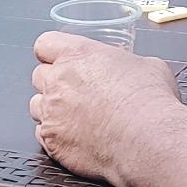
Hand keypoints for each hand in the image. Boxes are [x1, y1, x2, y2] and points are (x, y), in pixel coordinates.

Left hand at [29, 32, 185, 184]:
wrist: (148, 141)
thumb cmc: (150, 103)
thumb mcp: (147, 65)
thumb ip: (125, 63)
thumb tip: (129, 70)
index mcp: (78, 55)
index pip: (45, 43)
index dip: (52, 52)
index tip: (60, 59)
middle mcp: (59, 81)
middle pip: (38, 75)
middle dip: (53, 81)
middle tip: (75, 91)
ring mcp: (52, 113)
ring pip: (36, 105)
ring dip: (51, 109)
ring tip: (76, 117)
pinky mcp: (53, 142)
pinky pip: (42, 134)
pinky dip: (55, 134)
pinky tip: (76, 136)